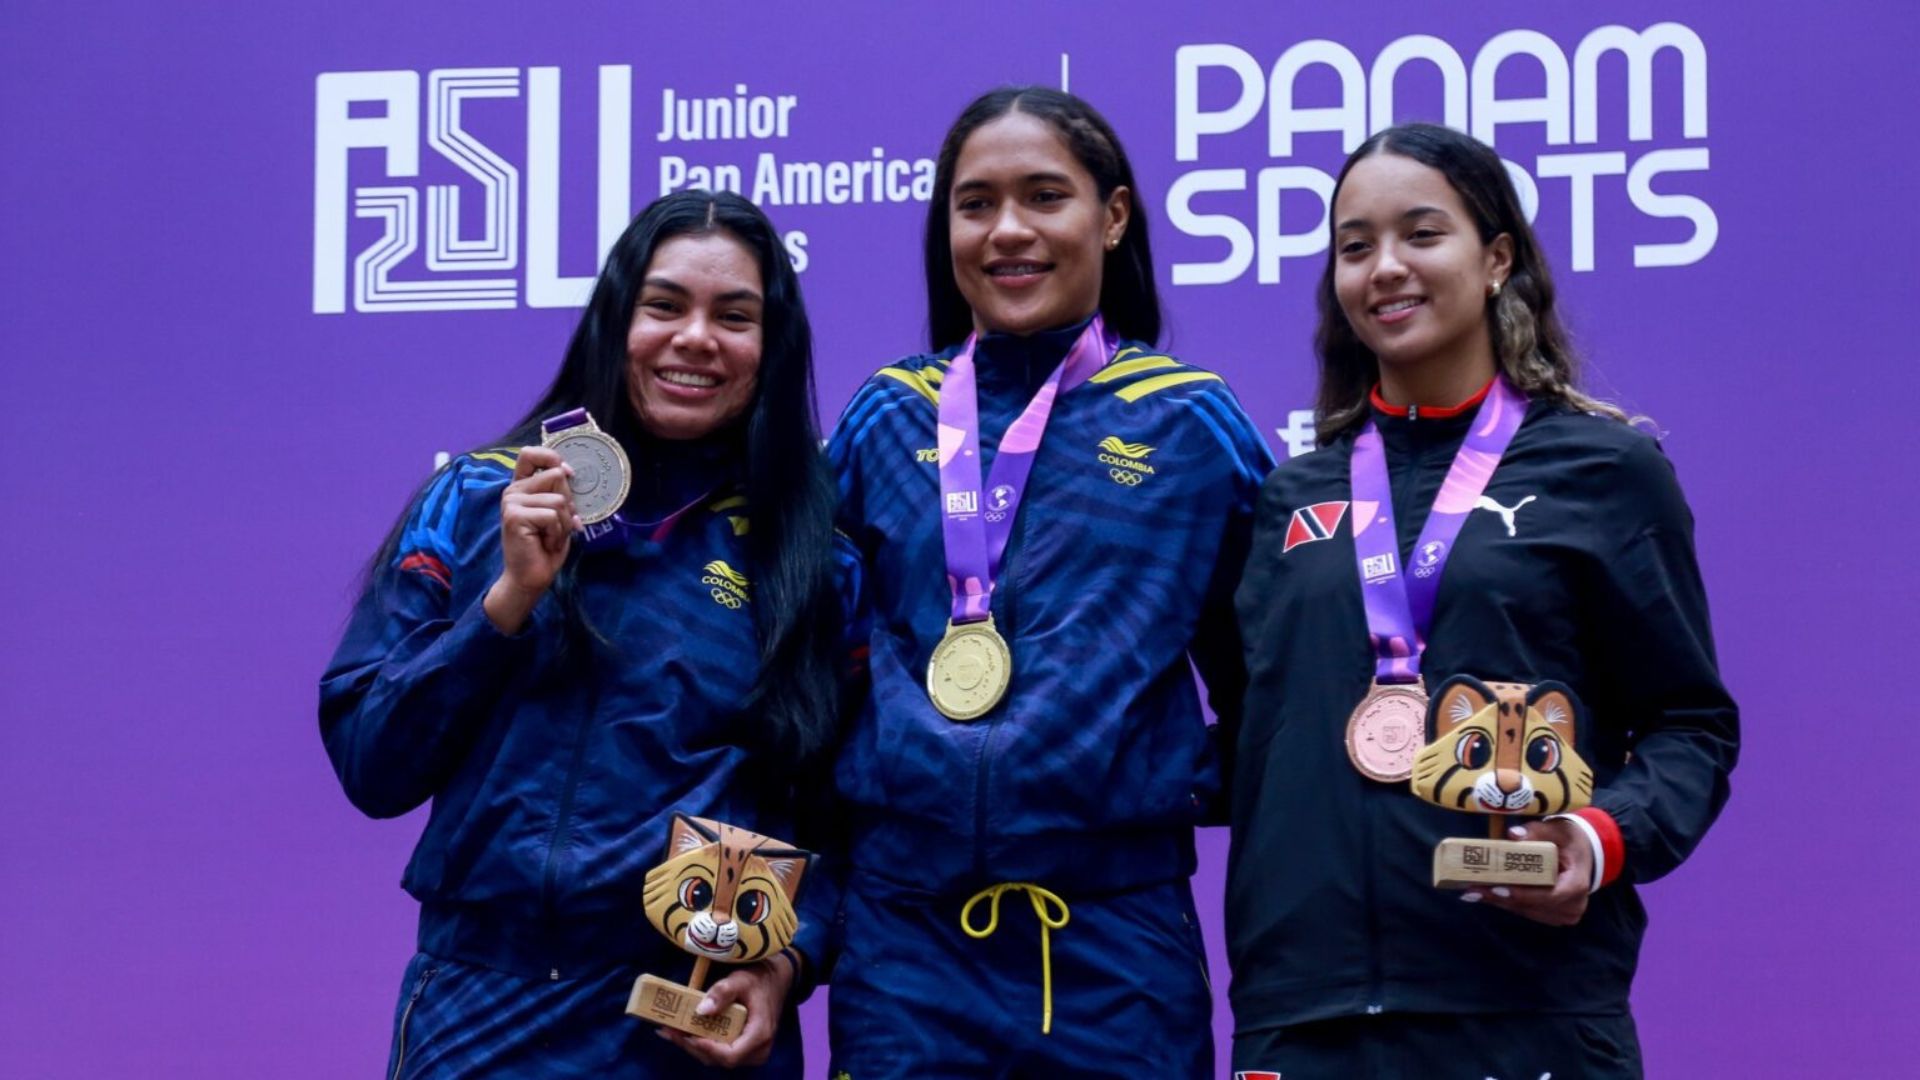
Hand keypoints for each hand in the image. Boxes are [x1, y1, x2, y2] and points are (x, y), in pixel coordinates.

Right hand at [483, 446, 579, 633]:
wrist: (531, 577)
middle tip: (555, 527)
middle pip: (556, 476)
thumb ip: (560, 492)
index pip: (530, 454)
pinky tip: (545, 543)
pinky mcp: (514, 516)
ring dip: (563, 524)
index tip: (567, 473)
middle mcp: (513, 491)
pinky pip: (552, 515)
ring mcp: (511, 502)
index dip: (551, 457)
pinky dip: (557, 533)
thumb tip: (567, 471)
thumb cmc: (546, 547)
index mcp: (523, 487)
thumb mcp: (558, 515)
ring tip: (550, 537)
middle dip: (567, 504)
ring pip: (559, 499)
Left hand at [657, 956, 795, 1067]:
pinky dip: (701, 1043)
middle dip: (691, 1046)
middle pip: (719, 1059)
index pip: (730, 1055)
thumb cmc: (760, 979)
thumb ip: (722, 992)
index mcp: (759, 1034)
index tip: (686, 1035)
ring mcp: (751, 1052)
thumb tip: (700, 1010)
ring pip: (717, 1058)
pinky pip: (720, 1052)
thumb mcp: (742, 979)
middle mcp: (757, 1050)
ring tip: (670, 1030)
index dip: (706, 1049)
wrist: (777, 980)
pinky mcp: (744, 1049)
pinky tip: (683, 1032)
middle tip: (668, 1030)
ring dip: (692, 1046)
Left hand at [1468, 819, 1592, 926]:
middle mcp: (1573, 905)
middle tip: (1472, 889)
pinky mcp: (1552, 916)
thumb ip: (1537, 831)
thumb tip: (1512, 834)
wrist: (1583, 854)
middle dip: (1501, 897)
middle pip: (1533, 905)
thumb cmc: (1570, 840)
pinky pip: (1526, 911)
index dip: (1524, 894)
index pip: (1550, 895)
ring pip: (1526, 911)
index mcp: (1577, 884)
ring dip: (1499, 901)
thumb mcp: (1557, 830)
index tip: (1497, 888)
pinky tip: (1485, 893)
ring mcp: (1563, 914)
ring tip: (1472, 891)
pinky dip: (1506, 902)